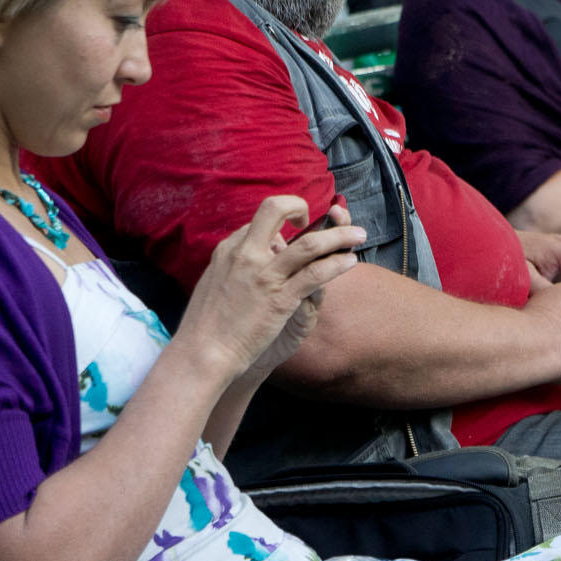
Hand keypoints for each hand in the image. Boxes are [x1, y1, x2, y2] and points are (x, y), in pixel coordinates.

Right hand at [176, 197, 363, 382]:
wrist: (200, 355)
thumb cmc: (206, 326)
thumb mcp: (214, 283)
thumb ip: (233, 265)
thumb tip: (247, 256)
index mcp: (228, 249)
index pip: (261, 220)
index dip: (283, 221)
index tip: (298, 228)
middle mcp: (245, 254)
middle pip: (277, 208)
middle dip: (303, 205)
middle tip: (324, 216)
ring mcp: (264, 275)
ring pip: (310, 244)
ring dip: (340, 235)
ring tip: (360, 235)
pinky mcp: (279, 298)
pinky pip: (316, 274)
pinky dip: (337, 264)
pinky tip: (349, 262)